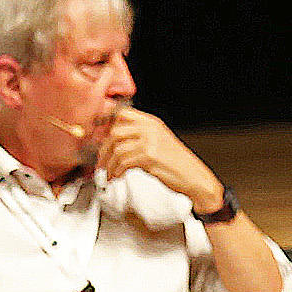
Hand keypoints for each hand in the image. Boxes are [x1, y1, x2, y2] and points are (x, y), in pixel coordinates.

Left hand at [95, 106, 226, 213]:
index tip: (98, 137)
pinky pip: (124, 162)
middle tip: (101, 162)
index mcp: (151, 122)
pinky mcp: (149, 156)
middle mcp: (150, 128)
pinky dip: (117, 172)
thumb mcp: (158, 143)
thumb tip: (114, 142)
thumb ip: (139, 137)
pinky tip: (118, 177)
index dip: (106, 125)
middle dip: (103, 150)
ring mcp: (150, 140)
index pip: (122, 114)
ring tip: (109, 174)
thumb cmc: (176, 164)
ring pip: (117, 149)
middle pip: (115, 132)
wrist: (194, 177)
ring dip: (109, 165)